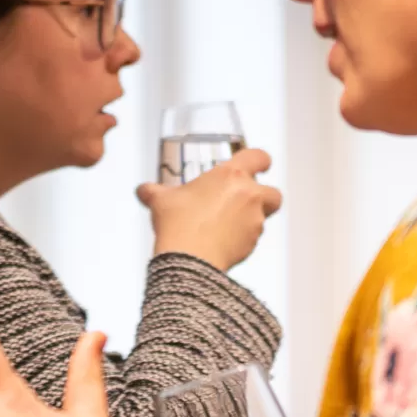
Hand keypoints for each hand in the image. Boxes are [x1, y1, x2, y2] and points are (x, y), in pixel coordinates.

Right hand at [139, 148, 282, 270]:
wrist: (189, 259)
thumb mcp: (161, 201)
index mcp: (230, 175)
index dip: (260, 161)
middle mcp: (248, 195)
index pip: (259, 157)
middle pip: (273, 192)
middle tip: (244, 202)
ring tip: (224, 226)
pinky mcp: (252, 243)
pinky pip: (253, 237)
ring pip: (263, 217)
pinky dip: (242, 238)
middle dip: (264, 197)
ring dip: (250, 219)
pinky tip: (221, 242)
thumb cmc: (178, 223)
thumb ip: (153, 192)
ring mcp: (254, 220)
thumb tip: (142, 190)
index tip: (259, 165)